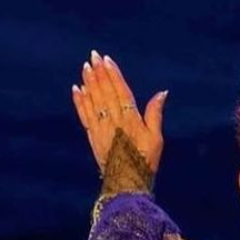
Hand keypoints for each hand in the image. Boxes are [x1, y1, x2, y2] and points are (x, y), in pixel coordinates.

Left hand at [72, 51, 167, 174]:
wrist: (126, 183)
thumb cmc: (145, 160)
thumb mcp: (156, 138)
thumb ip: (155, 114)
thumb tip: (162, 93)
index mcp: (130, 118)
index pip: (120, 90)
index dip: (113, 74)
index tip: (107, 60)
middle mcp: (113, 120)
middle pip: (104, 91)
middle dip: (99, 73)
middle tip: (93, 56)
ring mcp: (100, 128)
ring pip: (93, 100)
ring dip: (89, 82)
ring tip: (85, 67)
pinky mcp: (92, 136)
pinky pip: (84, 115)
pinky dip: (80, 101)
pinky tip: (77, 89)